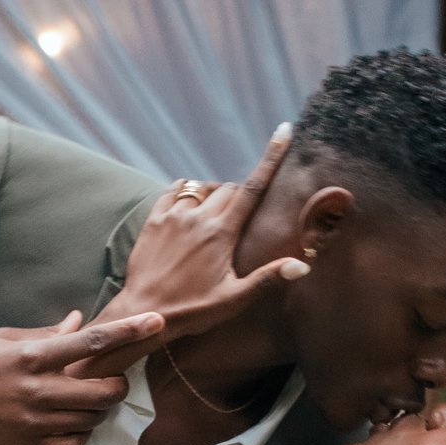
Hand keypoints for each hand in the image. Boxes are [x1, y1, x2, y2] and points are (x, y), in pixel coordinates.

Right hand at [0, 307, 165, 444]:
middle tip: (111, 380)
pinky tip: (67, 423)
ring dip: (98, 409)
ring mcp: (32, 423)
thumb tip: (80, 322)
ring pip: (92, 420)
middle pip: (105, 391)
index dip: (130, 332)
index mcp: (30, 355)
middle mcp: (36, 391)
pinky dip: (80, 434)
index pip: (93, 343)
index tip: (158, 323)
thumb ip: (44, 334)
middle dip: (118, 385)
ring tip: (82, 399)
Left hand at [97, 130, 307, 344]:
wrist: (143, 313)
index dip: (271, 157)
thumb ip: (267, 279)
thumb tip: (302, 265)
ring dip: (216, 193)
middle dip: (242, 194)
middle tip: (243, 219)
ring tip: (218, 216)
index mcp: (221, 232)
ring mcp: (173, 215)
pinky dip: (188, 190)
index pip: (252, 187)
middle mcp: (198, 216)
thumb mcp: (233, 299)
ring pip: (203, 187)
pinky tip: (191, 204)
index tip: (283, 131)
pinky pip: (176, 190)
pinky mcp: (154, 219)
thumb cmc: (192, 311)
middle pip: (230, 187)